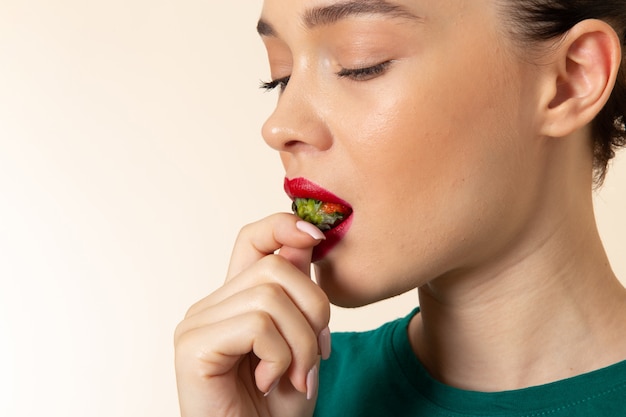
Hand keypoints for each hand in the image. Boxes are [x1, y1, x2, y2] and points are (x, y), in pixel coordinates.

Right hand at [174, 214, 330, 416]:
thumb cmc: (277, 407)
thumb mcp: (302, 342)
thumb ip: (298, 295)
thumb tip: (304, 239)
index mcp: (236, 300)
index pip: (252, 239)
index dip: (284, 225)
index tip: (317, 235)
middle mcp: (211, 305)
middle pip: (276, 267)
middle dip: (314, 311)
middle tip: (317, 356)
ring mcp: (197, 323)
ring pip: (270, 296)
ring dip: (301, 343)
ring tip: (296, 377)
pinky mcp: (193, 346)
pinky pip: (257, 325)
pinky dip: (280, 357)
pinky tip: (270, 382)